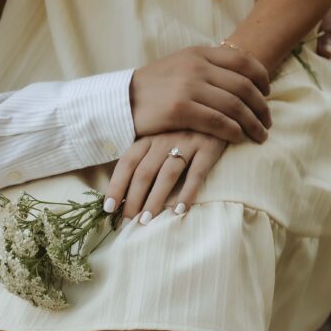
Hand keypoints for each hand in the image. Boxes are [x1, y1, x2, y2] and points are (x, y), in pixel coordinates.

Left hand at [103, 130, 226, 221]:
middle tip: (128, 221)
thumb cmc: (187, 129)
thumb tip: (127, 193)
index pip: (127, 162)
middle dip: (134, 199)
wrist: (222, 110)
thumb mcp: (163, 136)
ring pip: (167, 174)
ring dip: (155, 199)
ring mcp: (188, 141)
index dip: (116, 185)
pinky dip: (187, 192)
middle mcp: (165, 137)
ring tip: (147, 220)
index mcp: (150, 136)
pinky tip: (180, 210)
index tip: (109, 208)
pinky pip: (197, 173)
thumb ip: (147, 157)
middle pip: (144, 172)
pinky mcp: (210, 146)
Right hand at [130, 46, 271, 144]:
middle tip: (268, 121)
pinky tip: (239, 139)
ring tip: (260, 135)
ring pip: (234, 105)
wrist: (121, 100)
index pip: (243, 61)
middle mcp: (196, 66)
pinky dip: (234, 131)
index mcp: (199, 53)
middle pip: (243, 86)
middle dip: (262, 106)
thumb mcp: (180, 66)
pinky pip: (218, 121)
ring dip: (253, 123)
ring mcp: (188, 86)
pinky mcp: (180, 109)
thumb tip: (238, 78)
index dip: (262, 78)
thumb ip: (207, 67)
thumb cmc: (154, 88)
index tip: (268, 93)